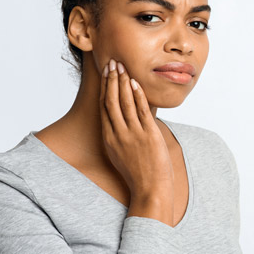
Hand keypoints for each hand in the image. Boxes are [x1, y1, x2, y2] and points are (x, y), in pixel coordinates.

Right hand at [99, 58, 174, 198]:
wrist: (150, 190)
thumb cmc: (138, 174)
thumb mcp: (120, 155)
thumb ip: (119, 138)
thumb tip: (124, 123)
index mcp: (109, 139)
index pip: (104, 108)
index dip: (104, 88)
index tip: (105, 74)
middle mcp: (118, 134)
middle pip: (111, 101)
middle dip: (111, 80)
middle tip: (111, 63)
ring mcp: (133, 134)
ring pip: (124, 102)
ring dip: (122, 82)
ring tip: (122, 67)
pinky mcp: (148, 134)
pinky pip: (141, 110)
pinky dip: (137, 95)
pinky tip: (134, 83)